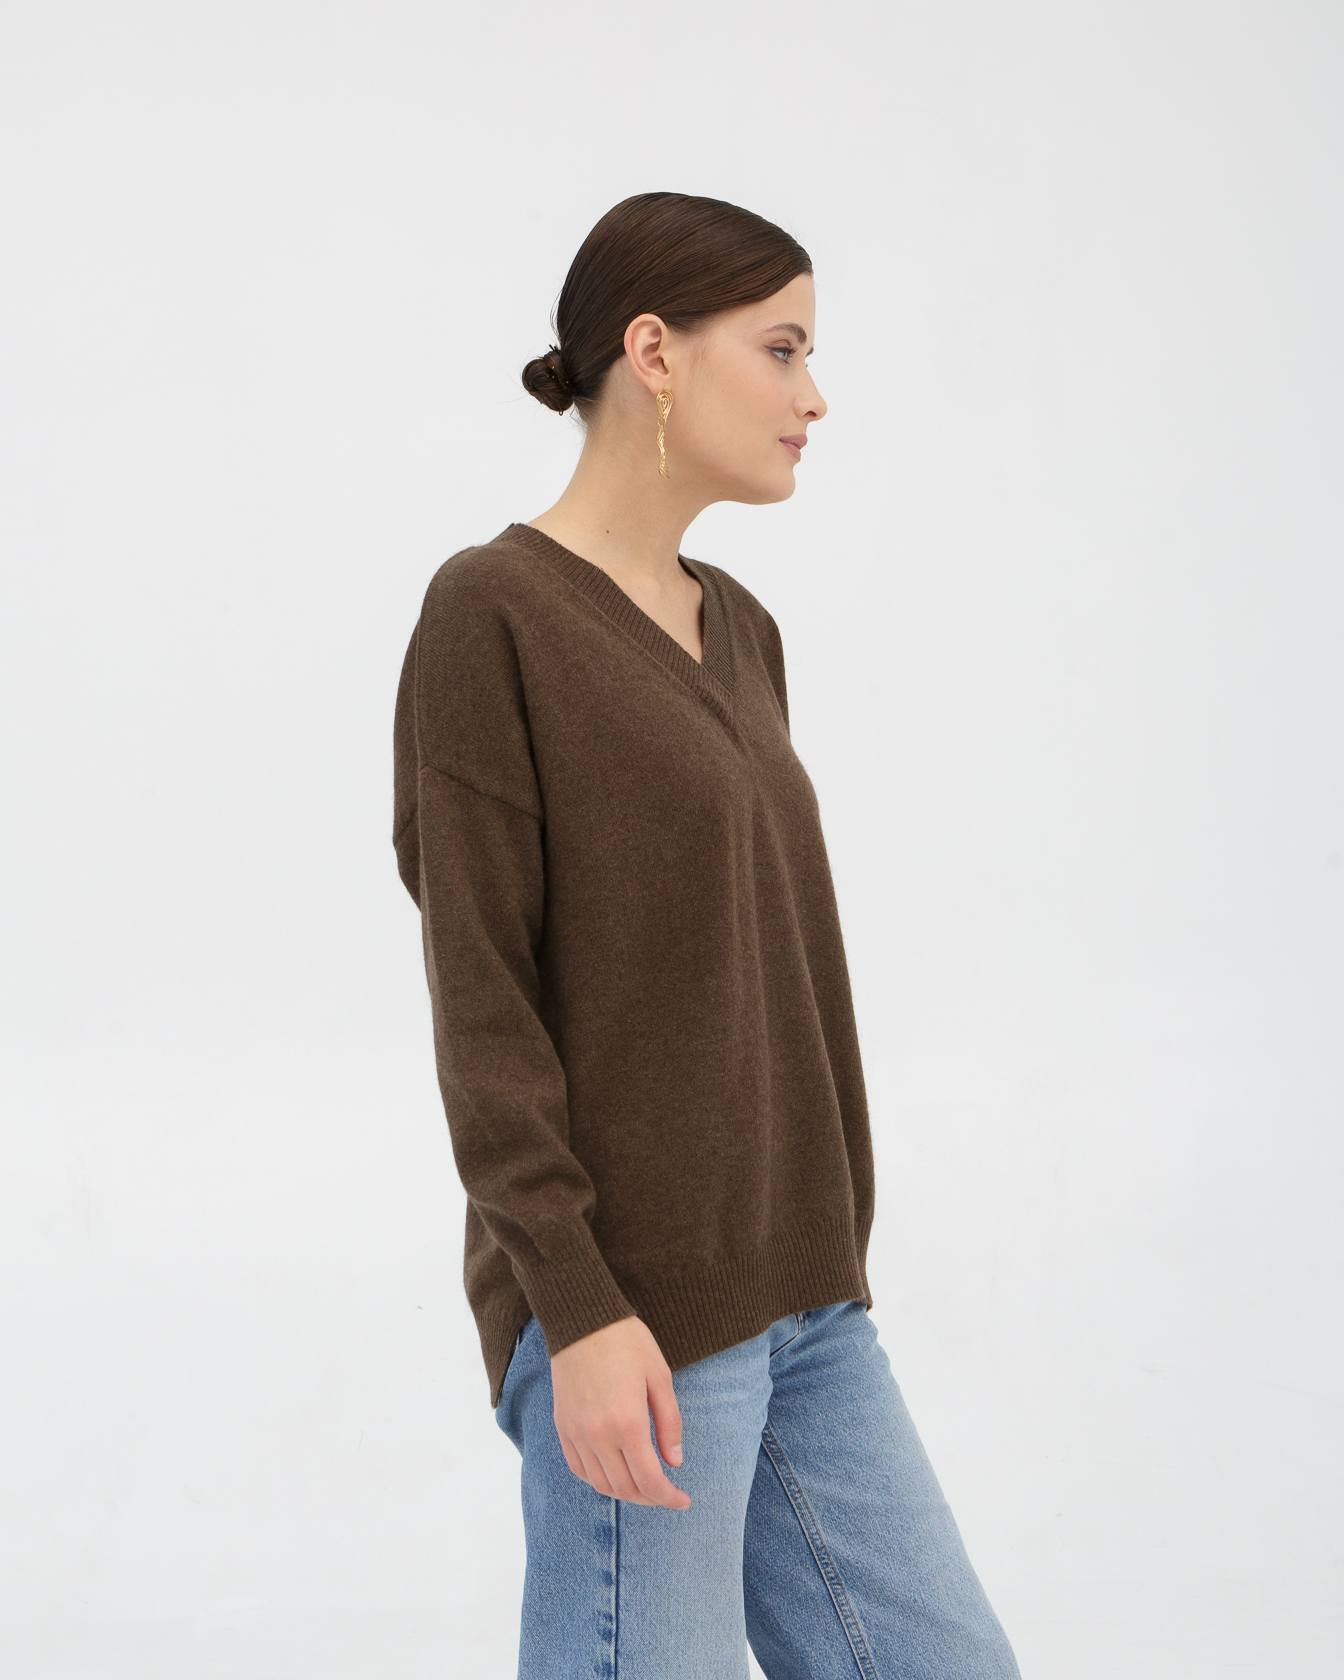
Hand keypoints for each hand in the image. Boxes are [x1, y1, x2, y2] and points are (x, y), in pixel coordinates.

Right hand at [550, 1315, 691, 1507]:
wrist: (582, 1319)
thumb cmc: (626, 1342)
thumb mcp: (660, 1377)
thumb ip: (669, 1423)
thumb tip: (674, 1462)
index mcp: (628, 1423)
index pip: (649, 1481)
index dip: (669, 1497)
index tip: (683, 1500)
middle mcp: (598, 1434)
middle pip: (625, 1489)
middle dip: (651, 1498)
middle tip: (667, 1493)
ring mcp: (576, 1432)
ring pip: (600, 1484)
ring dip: (625, 1492)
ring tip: (643, 1484)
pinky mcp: (562, 1426)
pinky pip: (578, 1468)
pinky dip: (598, 1479)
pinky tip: (614, 1472)